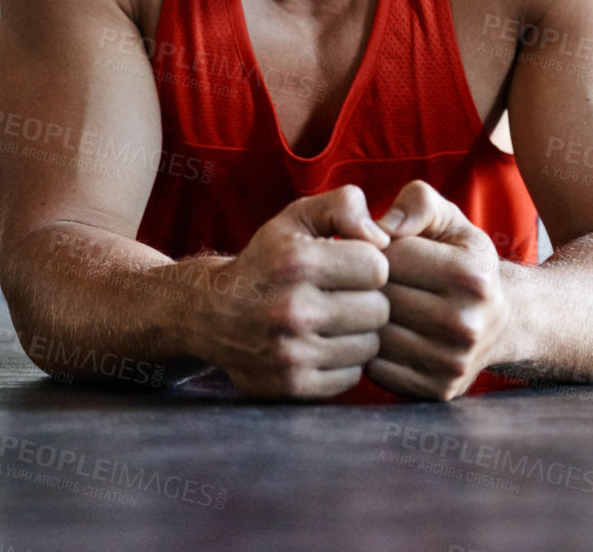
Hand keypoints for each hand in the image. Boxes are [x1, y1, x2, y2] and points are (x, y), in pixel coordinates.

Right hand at [188, 185, 392, 399]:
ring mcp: (291, 354)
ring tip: (331, 320)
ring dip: (356, 333)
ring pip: (370, 346)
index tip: (348, 265)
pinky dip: (342, 362)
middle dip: (366, 299)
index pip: (378, 267)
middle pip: (379, 310)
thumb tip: (382, 238)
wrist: (210, 313)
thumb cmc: (267, 261)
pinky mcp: (293, 387)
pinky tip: (320, 345)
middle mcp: (292, 310)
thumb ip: (344, 206)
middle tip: (341, 295)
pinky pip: (352, 376)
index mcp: (296, 262)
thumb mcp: (296, 218)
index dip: (368, 263)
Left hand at [366, 180, 509, 400]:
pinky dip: (372, 351)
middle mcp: (467, 324)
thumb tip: (381, 228)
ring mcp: (453, 362)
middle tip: (374, 281)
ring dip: (366, 319)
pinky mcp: (438, 390)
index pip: (389, 257)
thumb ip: (418, 202)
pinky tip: (384, 335)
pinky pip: (378, 369)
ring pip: (376, 335)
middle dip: (369, 285)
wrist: (505, 320)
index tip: (383, 253)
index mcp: (470, 275)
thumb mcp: (451, 220)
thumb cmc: (463, 261)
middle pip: (382, 298)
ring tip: (379, 305)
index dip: (376, 250)